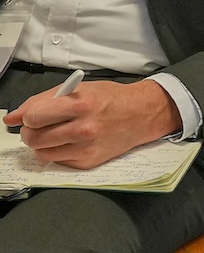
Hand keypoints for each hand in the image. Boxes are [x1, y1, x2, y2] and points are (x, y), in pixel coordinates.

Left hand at [3, 80, 181, 169]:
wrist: (142, 114)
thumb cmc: (111, 99)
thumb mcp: (79, 89)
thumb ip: (42, 101)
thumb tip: (12, 117)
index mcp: (81, 105)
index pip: (33, 117)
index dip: (29, 116)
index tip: (34, 115)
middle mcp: (84, 128)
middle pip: (33, 138)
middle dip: (31, 132)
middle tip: (39, 126)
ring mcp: (86, 147)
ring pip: (42, 153)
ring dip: (43, 143)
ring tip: (56, 133)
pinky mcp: (89, 162)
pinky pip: (57, 161)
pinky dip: (58, 152)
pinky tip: (71, 142)